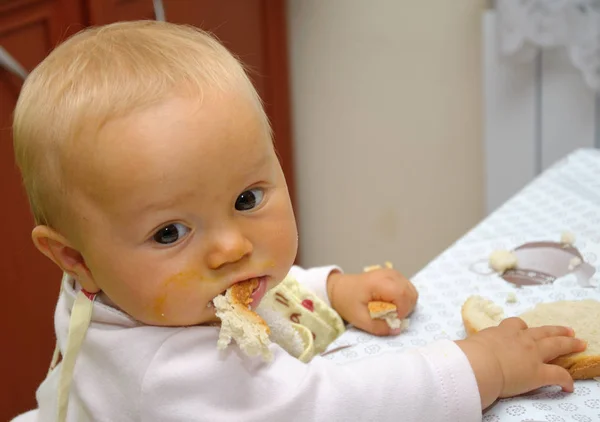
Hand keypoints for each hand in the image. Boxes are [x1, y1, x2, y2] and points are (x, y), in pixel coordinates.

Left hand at [326, 268, 417, 335]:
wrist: (339, 288)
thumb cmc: (347, 302)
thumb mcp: (360, 319)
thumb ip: (379, 327)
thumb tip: (397, 330)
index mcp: (379, 283)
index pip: (403, 296)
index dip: (401, 311)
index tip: (390, 320)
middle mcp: (389, 274)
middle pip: (411, 294)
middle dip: (405, 309)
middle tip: (390, 317)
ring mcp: (393, 272)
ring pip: (411, 291)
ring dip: (405, 305)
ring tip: (390, 310)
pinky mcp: (394, 275)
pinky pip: (407, 288)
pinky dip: (403, 299)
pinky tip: (390, 303)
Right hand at [456, 317, 586, 408]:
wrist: (478, 364)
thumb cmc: (468, 355)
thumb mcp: (468, 346)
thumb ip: (468, 348)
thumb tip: (455, 353)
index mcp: (502, 333)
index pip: (516, 325)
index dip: (522, 328)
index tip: (525, 329)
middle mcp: (520, 339)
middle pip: (542, 331)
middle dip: (556, 330)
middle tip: (568, 329)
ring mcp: (532, 354)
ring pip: (556, 345)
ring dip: (569, 344)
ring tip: (578, 343)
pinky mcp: (539, 372)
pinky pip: (559, 375)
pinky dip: (566, 380)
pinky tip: (569, 387)